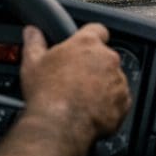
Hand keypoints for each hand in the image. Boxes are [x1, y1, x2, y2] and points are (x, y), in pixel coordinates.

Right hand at [20, 23, 130, 140]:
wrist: (59, 125)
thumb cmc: (46, 94)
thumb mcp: (33, 63)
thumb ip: (35, 43)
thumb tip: (32, 32)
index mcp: (87, 44)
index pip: (97, 30)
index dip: (90, 38)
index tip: (82, 48)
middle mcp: (108, 58)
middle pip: (105, 57)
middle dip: (93, 66)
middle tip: (75, 80)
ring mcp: (118, 80)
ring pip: (114, 79)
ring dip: (103, 85)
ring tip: (81, 99)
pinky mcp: (124, 101)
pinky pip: (120, 100)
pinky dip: (110, 104)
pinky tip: (91, 111)